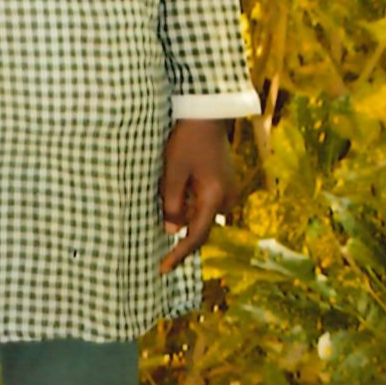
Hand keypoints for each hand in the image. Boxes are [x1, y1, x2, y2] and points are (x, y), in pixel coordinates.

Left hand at [159, 119, 235, 274]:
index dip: (178, 254)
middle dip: (178, 227)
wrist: (206, 115)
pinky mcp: (223, 183)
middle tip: (158, 217)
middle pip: (199, 226)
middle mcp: (226, 198)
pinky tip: (177, 184)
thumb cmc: (187, 140)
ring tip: (168, 187)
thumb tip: (171, 230)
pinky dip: (188, 201)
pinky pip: (204, 202)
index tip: (163, 268)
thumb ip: (172, 203)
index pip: (196, 235)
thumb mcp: (173, 172)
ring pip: (200, 213)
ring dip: (182, 211)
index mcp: (214, 197)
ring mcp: (227, 191)